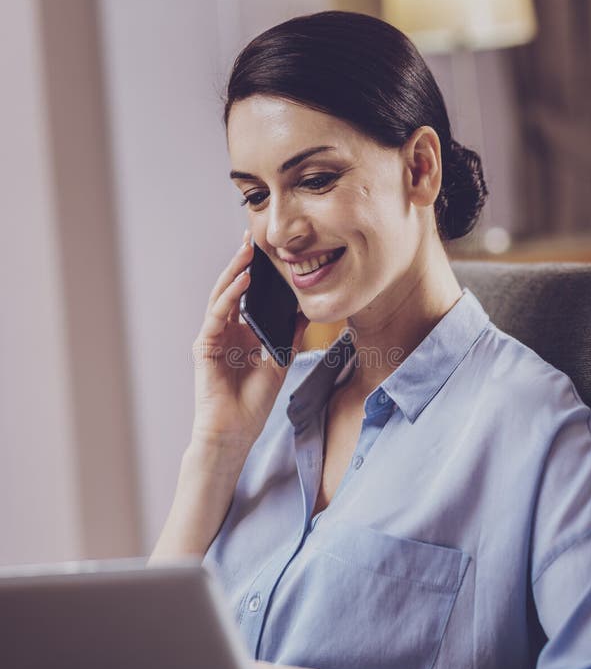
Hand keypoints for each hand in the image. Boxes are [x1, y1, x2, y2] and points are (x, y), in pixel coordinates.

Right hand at [191, 233, 307, 449]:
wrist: (235, 431)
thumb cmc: (253, 402)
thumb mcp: (280, 361)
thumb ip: (290, 335)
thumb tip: (307, 310)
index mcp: (242, 334)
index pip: (248, 297)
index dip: (255, 274)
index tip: (268, 251)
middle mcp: (226, 331)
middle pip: (232, 290)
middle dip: (241, 263)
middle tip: (251, 238)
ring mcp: (213, 337)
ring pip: (221, 296)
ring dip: (234, 272)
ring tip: (247, 251)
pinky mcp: (205, 346)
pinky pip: (217, 315)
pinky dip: (230, 296)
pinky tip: (242, 281)